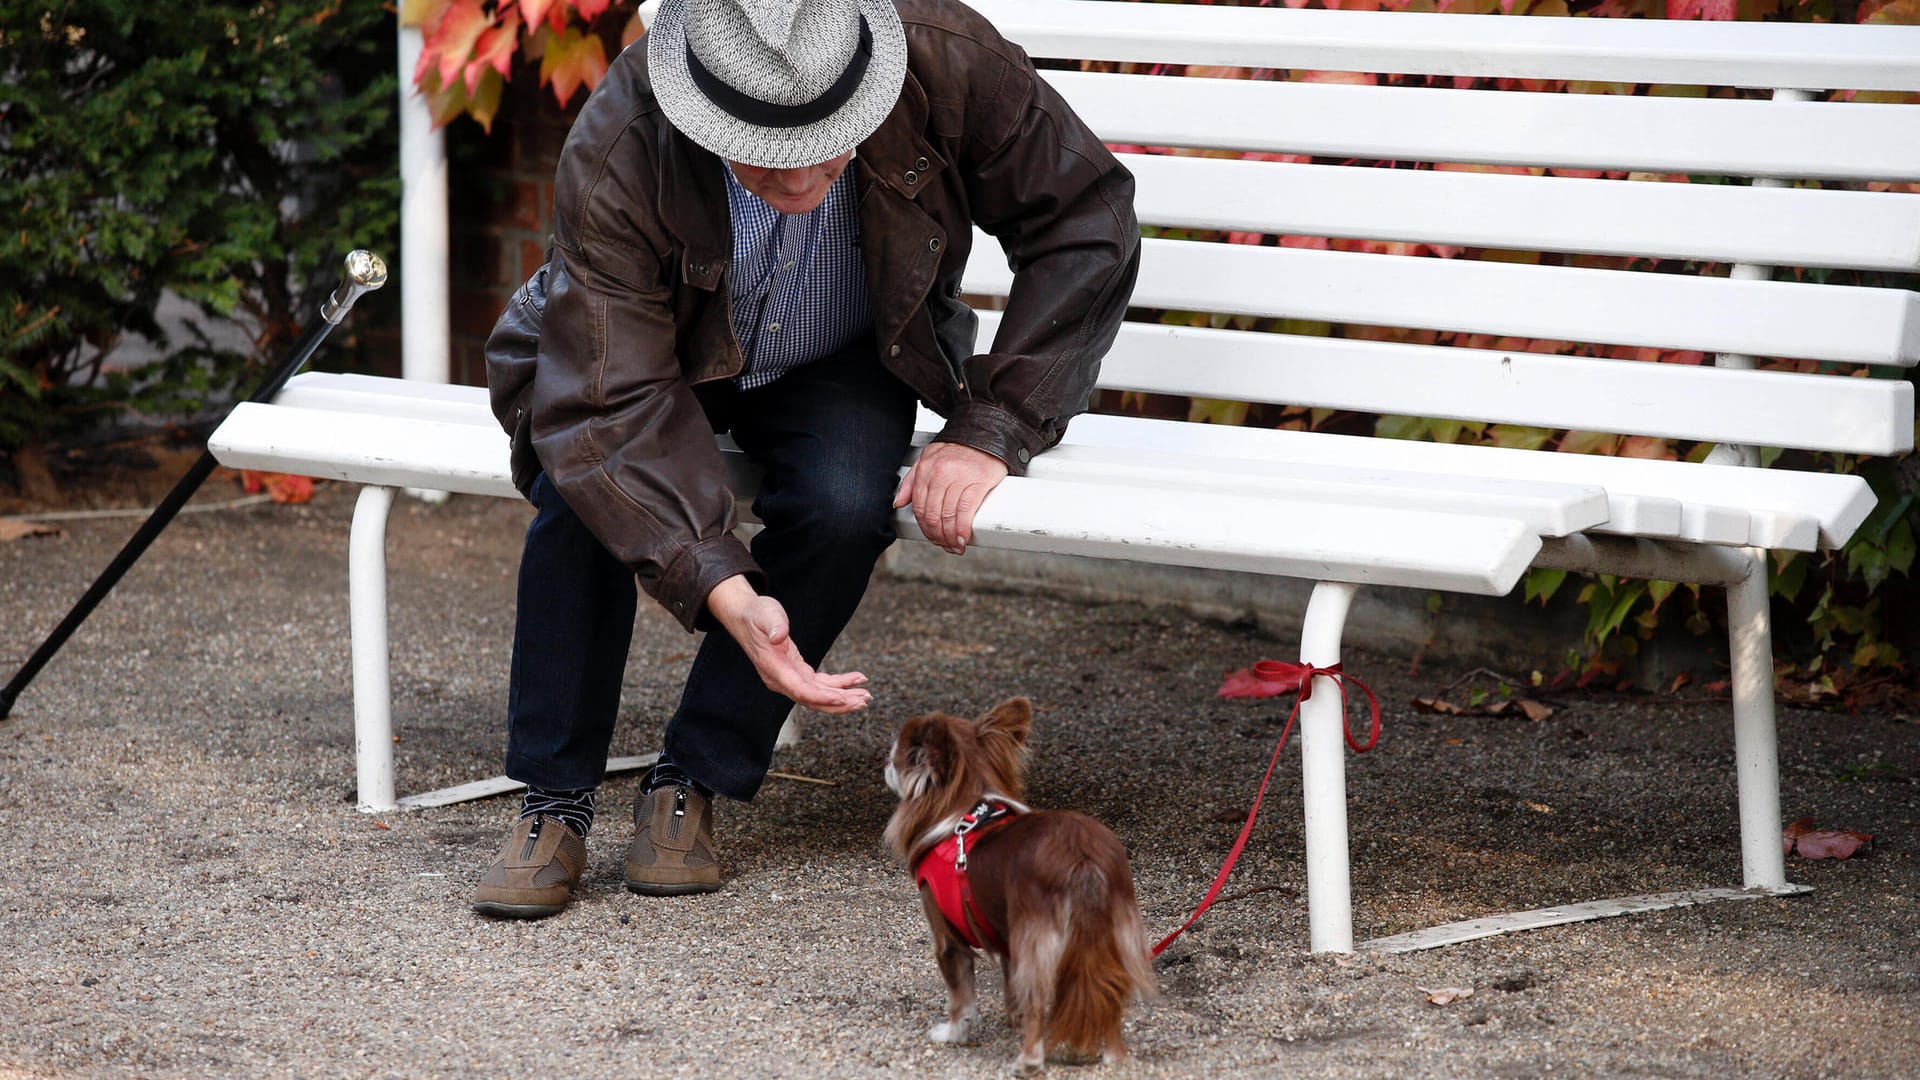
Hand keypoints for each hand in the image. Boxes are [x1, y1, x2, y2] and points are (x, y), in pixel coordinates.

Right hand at [706, 577, 870, 713]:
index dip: (821, 696)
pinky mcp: (796, 673)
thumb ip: (774, 625)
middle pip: (812, 700)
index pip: (800, 690)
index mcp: (773, 669)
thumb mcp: (766, 614)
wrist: (746, 617)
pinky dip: (838, 684)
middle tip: (863, 701)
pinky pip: (819, 684)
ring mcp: (788, 678)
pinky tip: (855, 680)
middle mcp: (781, 680)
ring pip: (818, 696)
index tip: (841, 697)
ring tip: (865, 697)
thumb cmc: (757, 614)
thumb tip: (779, 636)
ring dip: (842, 697)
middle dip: (839, 703)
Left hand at [892, 441, 1008, 554]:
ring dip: (950, 537)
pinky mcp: (977, 483)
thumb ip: (912, 480)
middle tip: (944, 544)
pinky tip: (962, 538)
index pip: (919, 506)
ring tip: (954, 546)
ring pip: (947, 516)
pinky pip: (965, 512)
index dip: (924, 527)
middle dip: (937, 535)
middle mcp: (940, 473)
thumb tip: (898, 502)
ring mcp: (959, 478)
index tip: (931, 536)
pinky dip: (962, 530)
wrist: (987, 434)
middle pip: (932, 515)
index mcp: (926, 469)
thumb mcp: (929, 458)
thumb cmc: (959, 449)